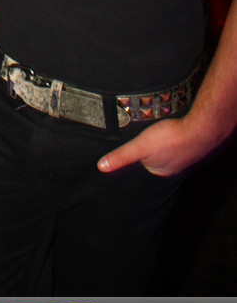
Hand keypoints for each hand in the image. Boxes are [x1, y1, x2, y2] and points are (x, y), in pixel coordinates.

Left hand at [97, 116, 214, 178]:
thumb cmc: (171, 138)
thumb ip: (121, 156)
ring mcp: (184, 158)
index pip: (142, 170)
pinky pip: (178, 144)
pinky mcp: (191, 145)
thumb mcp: (140, 146)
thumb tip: (101, 167)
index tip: (131, 156)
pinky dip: (173, 139)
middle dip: (149, 152)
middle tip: (144, 141)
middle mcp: (173, 169)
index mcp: (159, 173)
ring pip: (167, 152)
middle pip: (155, 160)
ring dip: (161, 145)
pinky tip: (171, 131)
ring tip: (155, 137)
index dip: (136, 161)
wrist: (201, 130)